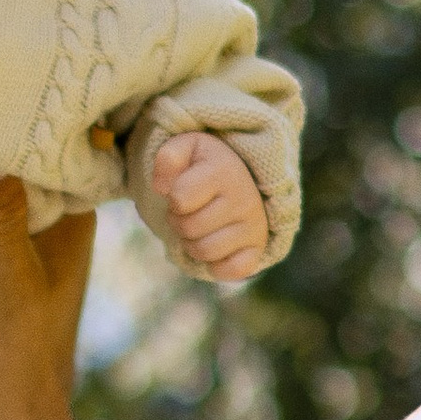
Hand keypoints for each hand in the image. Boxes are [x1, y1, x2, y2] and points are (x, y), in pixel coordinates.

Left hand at [149, 131, 270, 282]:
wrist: (242, 177)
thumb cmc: (205, 166)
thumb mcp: (186, 149)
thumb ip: (168, 158)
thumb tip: (162, 187)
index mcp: (226, 171)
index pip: (179, 199)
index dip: (173, 199)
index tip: (182, 192)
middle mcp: (246, 199)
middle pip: (188, 228)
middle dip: (179, 221)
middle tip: (190, 211)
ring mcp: (255, 226)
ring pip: (204, 252)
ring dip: (192, 243)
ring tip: (200, 226)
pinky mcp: (258, 249)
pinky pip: (231, 270)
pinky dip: (216, 264)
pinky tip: (216, 246)